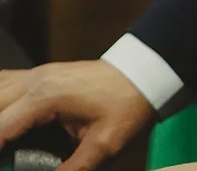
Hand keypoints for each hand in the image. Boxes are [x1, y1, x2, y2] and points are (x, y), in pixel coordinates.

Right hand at [0, 61, 152, 170]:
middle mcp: (36, 80)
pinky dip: (0, 103)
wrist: (146, 72)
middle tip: (1, 158)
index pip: (0, 128)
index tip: (0, 167)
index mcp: (46, 96)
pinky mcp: (44, 75)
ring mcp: (39, 73)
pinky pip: (7, 84)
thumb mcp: (103, 147)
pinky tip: (3, 121)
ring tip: (2, 145)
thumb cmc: (128, 105)